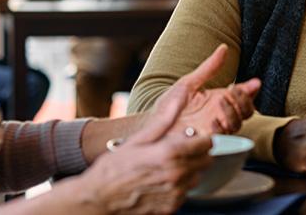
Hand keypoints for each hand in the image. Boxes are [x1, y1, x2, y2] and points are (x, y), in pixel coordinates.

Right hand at [76, 71, 214, 213]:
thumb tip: (177, 102)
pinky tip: (159, 183)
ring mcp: (175, 193)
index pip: (206, 144)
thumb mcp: (137, 140)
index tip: (193, 138)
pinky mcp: (171, 207)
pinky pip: (185, 193)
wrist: (99, 199)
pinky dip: (177, 187)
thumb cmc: (113, 169)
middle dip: (197, 154)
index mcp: (169, 154)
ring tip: (164, 168)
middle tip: (179, 152)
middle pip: (206, 161)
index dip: (202, 139)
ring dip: (188, 172)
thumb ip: (163, 122)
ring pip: (196, 178)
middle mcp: (176, 175)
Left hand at [161, 44, 260, 135]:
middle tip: (233, 91)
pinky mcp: (207, 142)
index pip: (244, 97)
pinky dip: (221, 129)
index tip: (253, 83)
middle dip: (244, 101)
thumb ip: (208, 68)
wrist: (152, 124)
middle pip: (246, 112)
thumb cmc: (168, 104)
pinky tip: (213, 120)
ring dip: (233, 112)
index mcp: (219, 100)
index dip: (251, 91)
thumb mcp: (188, 83)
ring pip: (237, 124)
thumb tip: (224, 48)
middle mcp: (220, 115)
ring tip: (221, 101)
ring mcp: (215, 129)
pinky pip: (222, 138)